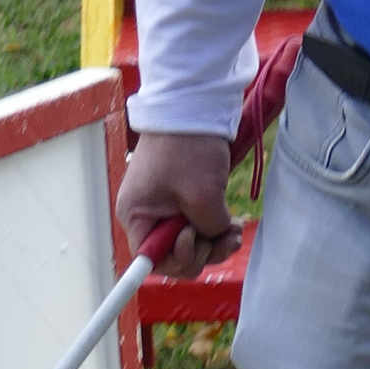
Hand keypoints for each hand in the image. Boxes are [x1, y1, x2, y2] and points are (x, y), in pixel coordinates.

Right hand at [118, 130, 236, 272]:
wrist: (193, 107)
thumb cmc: (189, 147)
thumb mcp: (203, 195)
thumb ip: (208, 229)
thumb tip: (214, 240)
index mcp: (136, 215)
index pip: (149, 259)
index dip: (176, 261)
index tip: (196, 243)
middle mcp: (146, 215)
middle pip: (172, 255)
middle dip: (202, 253)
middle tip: (224, 238)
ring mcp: (165, 208)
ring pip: (190, 244)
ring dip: (214, 244)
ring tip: (232, 231)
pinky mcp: (183, 201)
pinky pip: (198, 228)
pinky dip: (215, 231)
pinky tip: (231, 225)